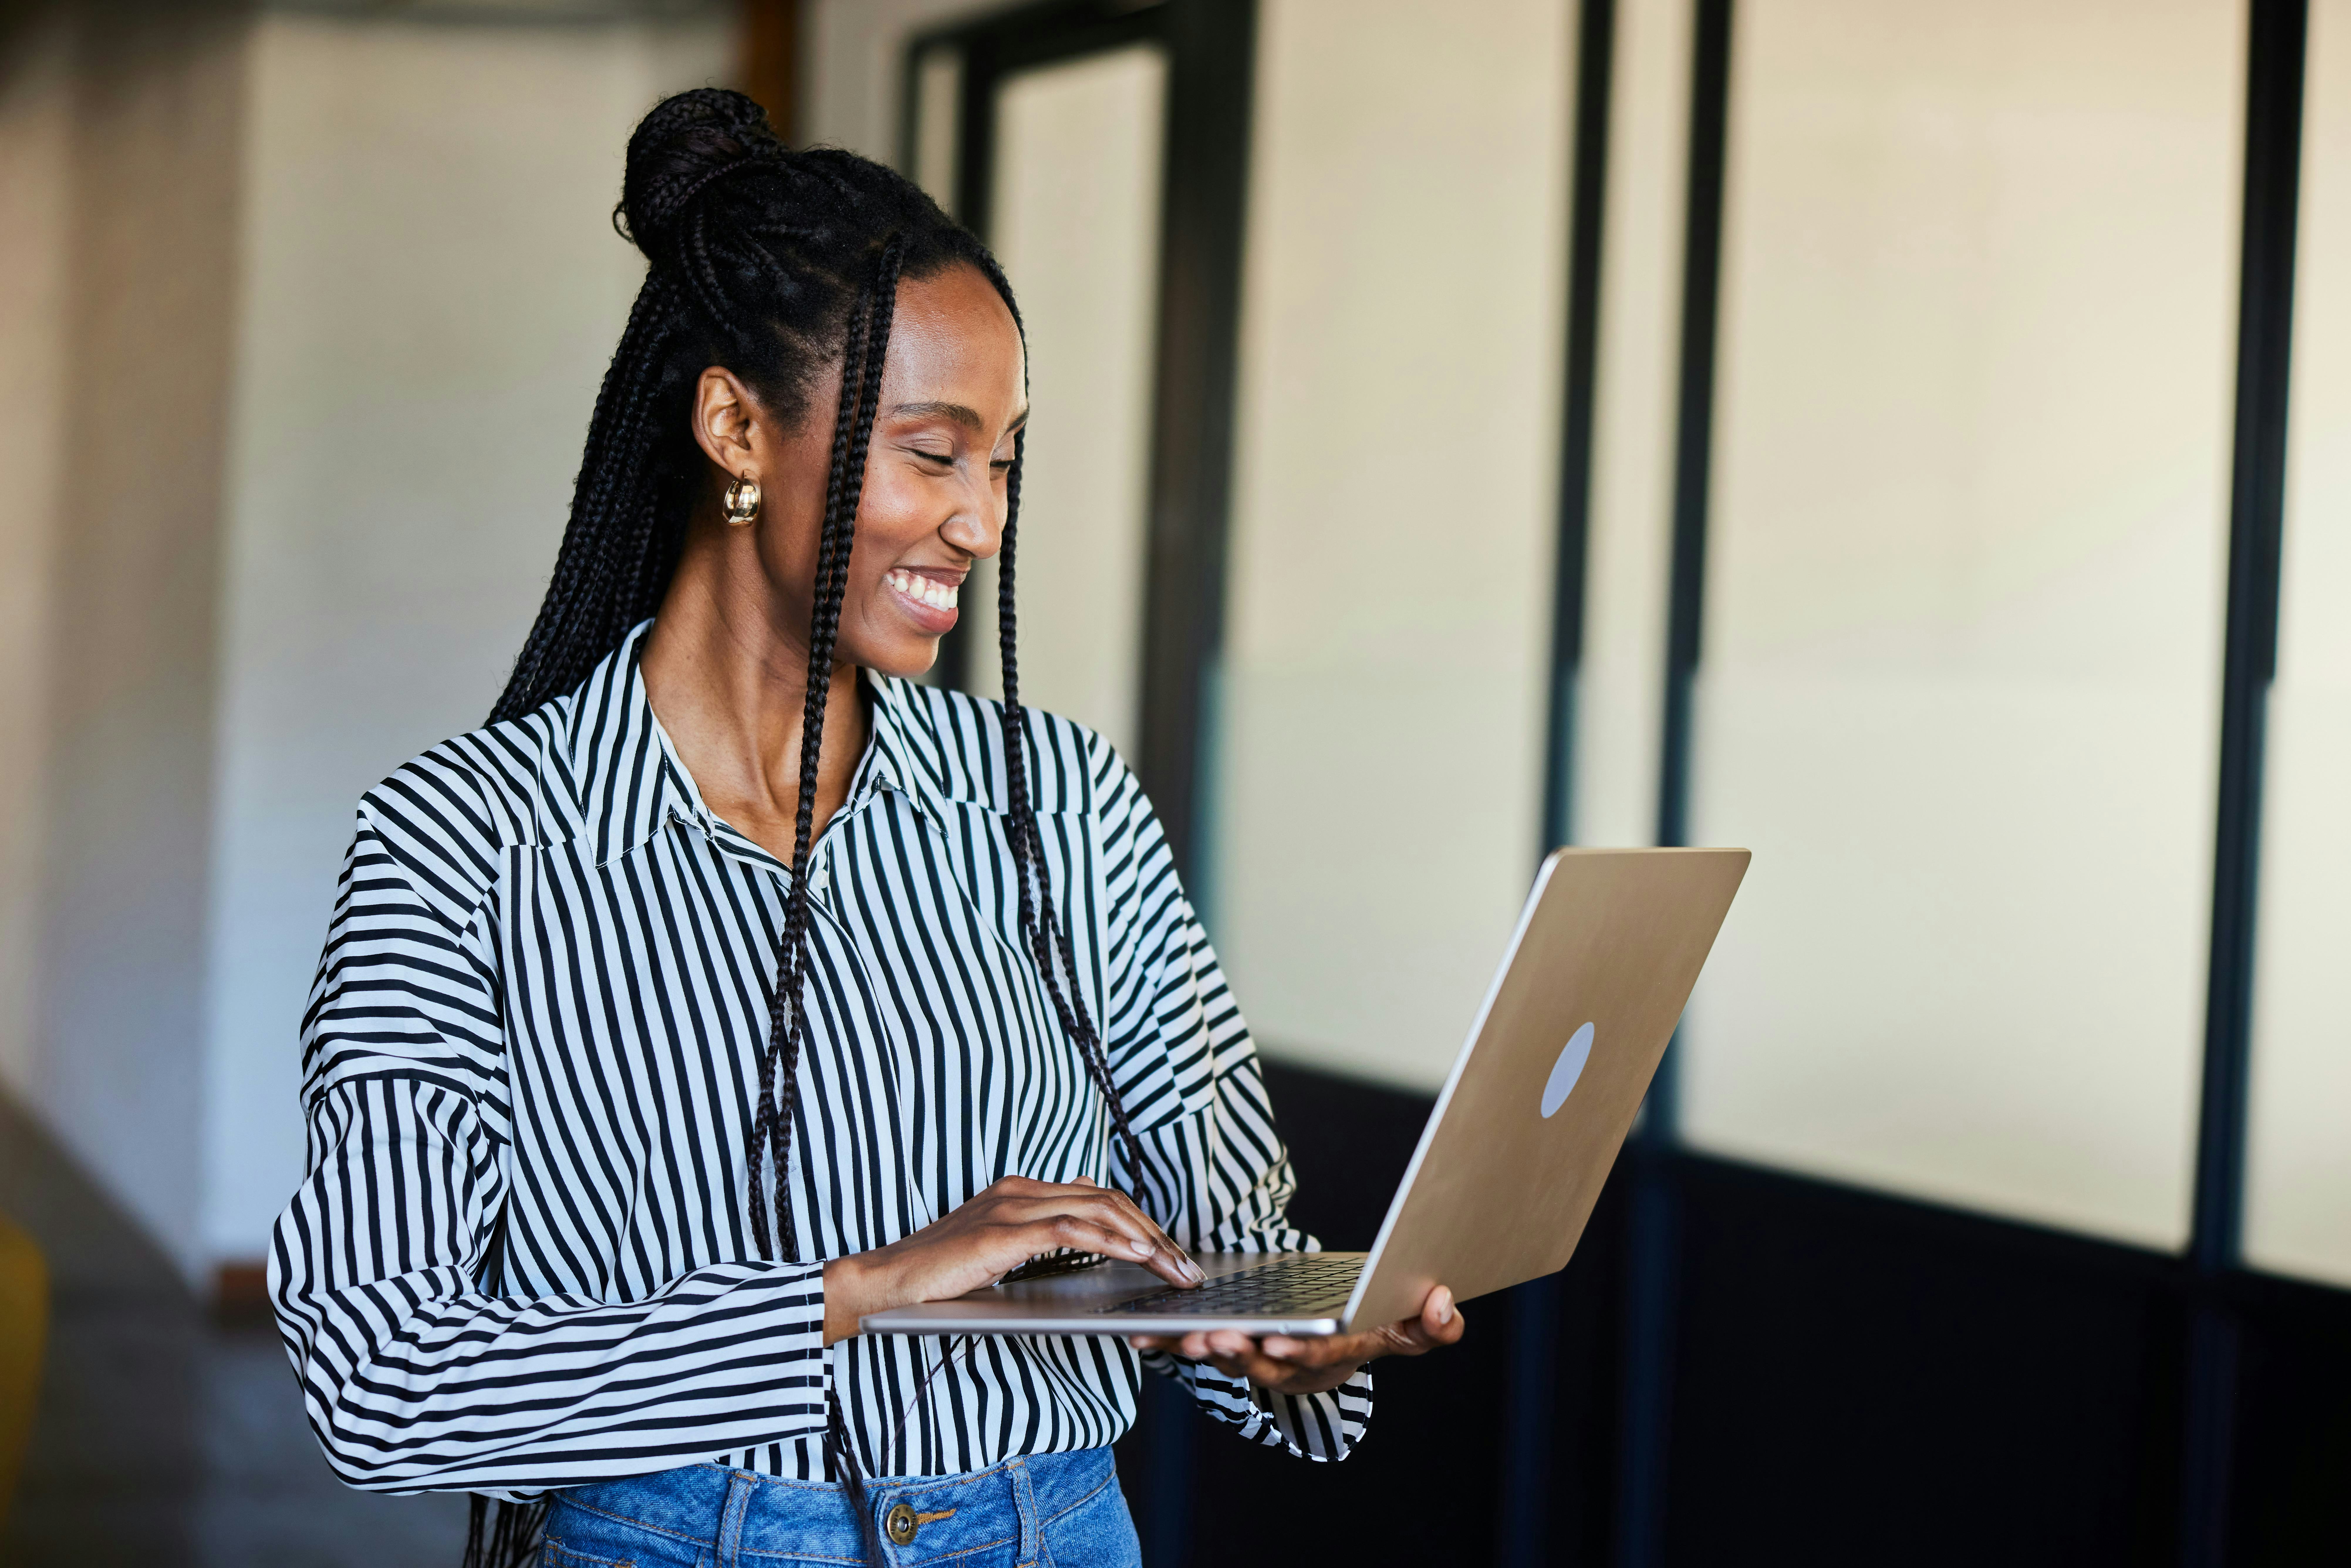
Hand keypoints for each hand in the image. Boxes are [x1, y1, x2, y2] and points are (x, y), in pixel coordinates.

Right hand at [822, 1176, 1201, 1343]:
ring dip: (1147, 1241)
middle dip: (1157, 1233)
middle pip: (1110, 1200)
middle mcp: (1022, 1189)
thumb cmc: (941, 1278)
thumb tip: (1088, 1243)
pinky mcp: (1003, 1232)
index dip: (1143, 1224)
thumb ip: (1039, 1241)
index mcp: (1023, 1191)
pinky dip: (1112, 1241)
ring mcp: (1012, 1207)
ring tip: (1177, 1269)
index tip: (1173, 1255)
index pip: (1100, 1197)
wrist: (885, 1283)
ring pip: (1100, 1210)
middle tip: (1189, 1267)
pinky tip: (1139, 1258)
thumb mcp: (1001, 1253)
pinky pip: (1071, 1229)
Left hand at [1125, 1284, 1463, 1396]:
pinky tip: (1141, 1333)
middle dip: (1239, 1352)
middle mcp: (1295, 1363)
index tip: (1275, 1342)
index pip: (1318, 1355)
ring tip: (1180, 1337)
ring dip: (1201, 1349)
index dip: (1297, 1350)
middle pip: (1264, 1362)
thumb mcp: (1410, 1327)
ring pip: (1227, 1359)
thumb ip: (1432, 1323)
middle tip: (1214, 1339)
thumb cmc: (1376, 1327)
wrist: (1338, 1342)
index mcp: (1335, 1354)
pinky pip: (1199, 1345)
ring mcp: (1261, 1359)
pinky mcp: (1233, 1348)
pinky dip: (1170, 1341)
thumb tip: (1443, 1301)